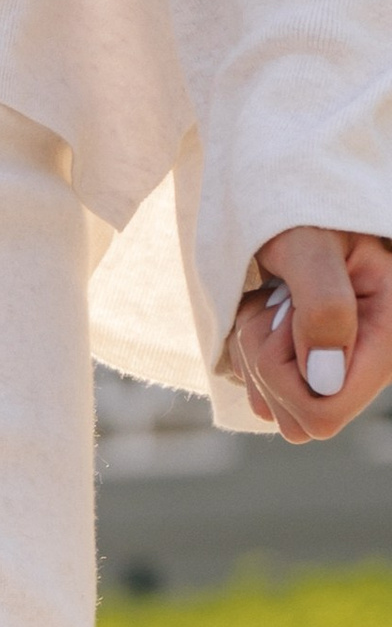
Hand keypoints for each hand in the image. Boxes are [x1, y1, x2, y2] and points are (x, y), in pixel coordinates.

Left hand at [225, 228, 391, 440]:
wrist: (295, 205)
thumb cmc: (304, 213)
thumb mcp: (311, 246)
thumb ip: (324, 305)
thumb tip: (324, 380)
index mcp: (387, 336)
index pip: (325, 413)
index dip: (290, 378)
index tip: (290, 316)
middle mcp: (367, 364)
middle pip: (298, 421)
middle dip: (268, 364)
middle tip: (275, 306)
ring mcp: (337, 372)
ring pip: (275, 409)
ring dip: (254, 354)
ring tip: (272, 303)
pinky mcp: (307, 372)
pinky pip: (262, 396)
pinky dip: (248, 355)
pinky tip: (266, 314)